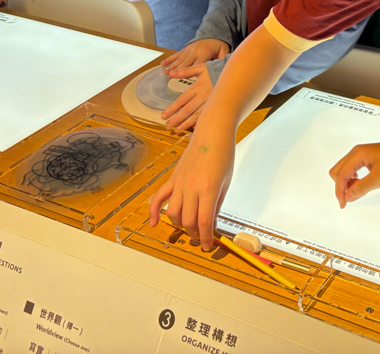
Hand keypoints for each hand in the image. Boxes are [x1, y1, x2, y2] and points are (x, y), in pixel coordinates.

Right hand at [148, 132, 234, 249]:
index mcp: (209, 189)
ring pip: (172, 213)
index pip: (204, 221)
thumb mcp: (226, 182)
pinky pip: (158, 197)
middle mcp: (191, 188)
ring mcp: (179, 183)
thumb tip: (211, 225)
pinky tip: (154, 223)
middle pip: (187, 220)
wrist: (212, 134)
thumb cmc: (223, 155)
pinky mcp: (172, 178)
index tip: (207, 246)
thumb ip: (217, 204)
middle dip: (194, 233)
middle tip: (201, 237)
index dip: (205, 237)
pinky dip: (153, 212)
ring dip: (179, 225)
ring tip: (189, 228)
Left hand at [161, 64, 212, 130]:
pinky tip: (194, 128)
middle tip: (168, 125)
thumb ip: (186, 71)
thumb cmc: (216, 70)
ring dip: (187, 123)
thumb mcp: (201, 68)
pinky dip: (200, 122)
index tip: (164, 116)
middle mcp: (203, 96)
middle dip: (177, 118)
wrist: (235, 74)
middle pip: (188, 109)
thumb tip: (171, 73)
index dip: (172, 108)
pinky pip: (208, 116)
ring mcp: (211, 102)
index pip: (182, 100)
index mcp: (198, 87)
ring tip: (178, 129)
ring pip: (197, 115)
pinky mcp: (218, 106)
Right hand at [162, 39, 229, 72]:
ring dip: (172, 66)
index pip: (197, 64)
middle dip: (177, 69)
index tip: (183, 77)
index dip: (190, 71)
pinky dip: (169, 59)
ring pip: (179, 59)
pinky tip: (163, 64)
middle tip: (170, 76)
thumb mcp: (224, 51)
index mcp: (204, 53)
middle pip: (185, 62)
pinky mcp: (185, 49)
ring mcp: (189, 50)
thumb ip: (222, 59)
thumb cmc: (219, 45)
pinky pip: (176, 54)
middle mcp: (195, 51)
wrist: (213, 33)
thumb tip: (222, 68)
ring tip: (166, 72)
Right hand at [328, 139, 379, 207]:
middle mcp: (355, 152)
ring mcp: (360, 153)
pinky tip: (361, 183)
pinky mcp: (365, 156)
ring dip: (346, 182)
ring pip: (343, 170)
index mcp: (357, 155)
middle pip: (337, 171)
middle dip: (340, 186)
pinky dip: (352, 178)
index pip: (340, 175)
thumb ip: (361, 188)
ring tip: (358, 191)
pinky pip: (351, 168)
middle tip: (351, 197)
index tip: (344, 205)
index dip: (340, 191)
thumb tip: (347, 197)